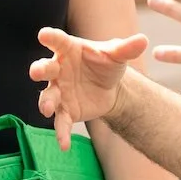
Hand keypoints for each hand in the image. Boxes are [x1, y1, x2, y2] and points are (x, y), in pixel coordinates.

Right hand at [30, 27, 147, 149]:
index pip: (58, 41)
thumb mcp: (117, 55)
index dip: (50, 37)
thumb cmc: (106, 64)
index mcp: (69, 50)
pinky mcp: (65, 110)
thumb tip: (144, 40)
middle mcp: (58, 69)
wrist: (111, 88)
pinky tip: (64, 145)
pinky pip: (60, 121)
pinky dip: (61, 133)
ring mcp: (59, 91)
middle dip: (39, 70)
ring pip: (48, 96)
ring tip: (47, 109)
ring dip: (45, 102)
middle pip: (45, 68)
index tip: (43, 34)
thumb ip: (127, 48)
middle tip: (36, 72)